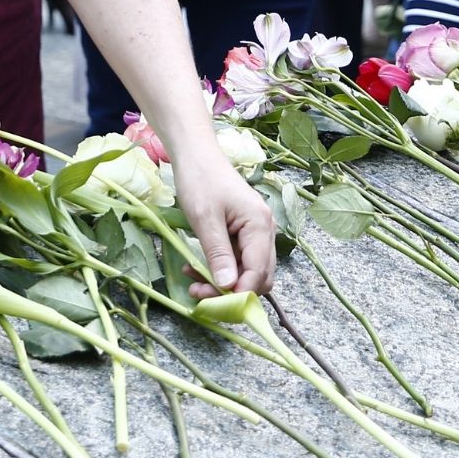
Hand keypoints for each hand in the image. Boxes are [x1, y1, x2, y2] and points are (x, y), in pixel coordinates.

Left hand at [166, 143, 276, 296]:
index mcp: (260, 226)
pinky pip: (237, 260)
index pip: (258, 272)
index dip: (239, 293)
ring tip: (194, 280)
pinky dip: (220, 268)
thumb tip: (228, 287)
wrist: (196, 155)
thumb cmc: (200, 180)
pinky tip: (197, 267)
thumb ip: (218, 253)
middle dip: (231, 291)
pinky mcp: (243, 233)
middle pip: (258, 276)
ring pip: (247, 271)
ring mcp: (255, 232)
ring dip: (223, 281)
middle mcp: (264, 231)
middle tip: (199, 292)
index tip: (213, 302)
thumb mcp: (205, 219)